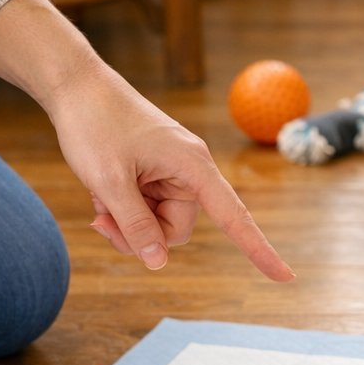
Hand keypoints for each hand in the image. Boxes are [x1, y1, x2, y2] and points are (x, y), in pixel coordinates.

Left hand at [51, 61, 293, 278]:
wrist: (77, 86)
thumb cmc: (94, 126)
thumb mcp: (109, 181)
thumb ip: (135, 224)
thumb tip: (158, 263)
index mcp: (193, 166)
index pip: (235, 217)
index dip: (259, 250)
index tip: (286, 277)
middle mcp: (190, 171)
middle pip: (176, 230)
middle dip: (140, 234)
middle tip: (102, 221)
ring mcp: (171, 172)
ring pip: (158, 223)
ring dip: (126, 222)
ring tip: (99, 197)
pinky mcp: (154, 173)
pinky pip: (146, 208)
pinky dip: (122, 209)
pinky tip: (101, 191)